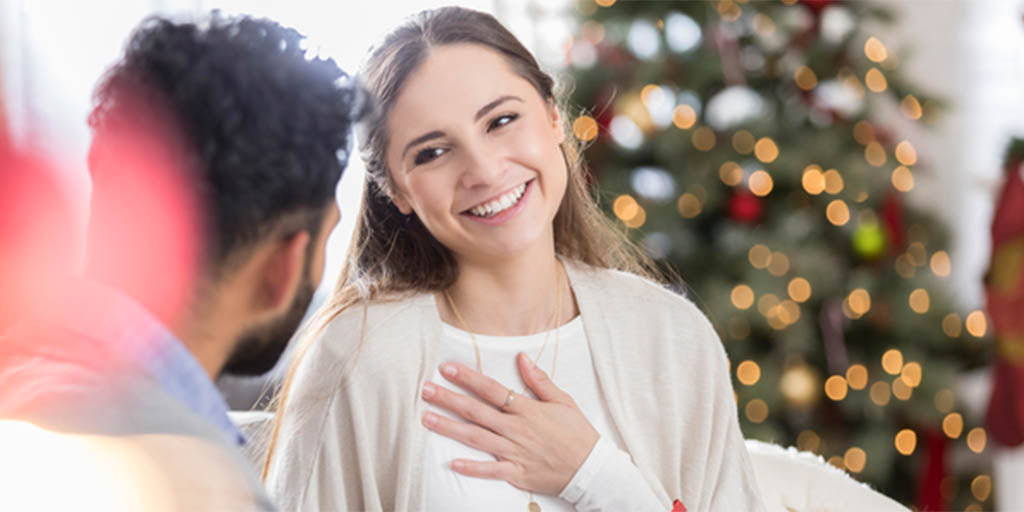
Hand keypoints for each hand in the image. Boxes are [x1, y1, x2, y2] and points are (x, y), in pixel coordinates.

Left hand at [420, 353, 599, 495]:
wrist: (591, 468)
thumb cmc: (578, 433)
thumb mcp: (563, 401)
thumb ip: (540, 381)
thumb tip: (521, 358)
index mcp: (527, 409)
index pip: (492, 389)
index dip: (468, 378)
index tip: (447, 368)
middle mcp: (517, 429)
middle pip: (477, 411)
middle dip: (449, 399)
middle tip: (426, 390)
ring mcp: (515, 452)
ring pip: (476, 437)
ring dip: (450, 428)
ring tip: (427, 418)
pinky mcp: (517, 473)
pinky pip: (490, 470)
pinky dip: (472, 467)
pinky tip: (452, 463)